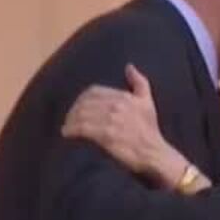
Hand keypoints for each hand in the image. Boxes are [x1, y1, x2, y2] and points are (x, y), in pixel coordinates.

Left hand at [62, 65, 190, 187]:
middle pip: (85, 102)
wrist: (153, 153)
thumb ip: (139, 82)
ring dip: (70, 121)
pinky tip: (67, 134)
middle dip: (73, 110)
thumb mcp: (147, 101)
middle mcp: (116, 105)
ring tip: (66, 127)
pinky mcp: (106, 135)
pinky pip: (82, 128)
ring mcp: (110, 120)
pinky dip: (72, 130)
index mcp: (123, 96)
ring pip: (81, 115)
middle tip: (68, 119)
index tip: (77, 107)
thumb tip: (129, 67)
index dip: (81, 99)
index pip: (93, 91)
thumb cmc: (149, 130)